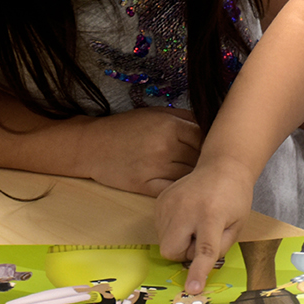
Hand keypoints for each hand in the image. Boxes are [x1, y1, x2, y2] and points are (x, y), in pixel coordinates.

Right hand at [81, 107, 202, 195]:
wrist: (91, 145)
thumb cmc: (125, 127)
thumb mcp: (155, 113)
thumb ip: (183, 117)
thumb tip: (209, 124)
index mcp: (170, 125)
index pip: (204, 137)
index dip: (209, 143)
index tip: (211, 148)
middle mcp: (166, 146)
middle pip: (199, 157)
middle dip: (204, 161)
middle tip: (209, 165)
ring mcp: (155, 167)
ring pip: (188, 176)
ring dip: (194, 178)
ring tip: (198, 179)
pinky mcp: (144, 185)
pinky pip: (171, 190)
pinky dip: (178, 190)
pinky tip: (181, 189)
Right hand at [155, 162, 254, 293]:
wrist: (222, 167)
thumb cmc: (234, 199)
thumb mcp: (237, 226)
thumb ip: (219, 247)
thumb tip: (198, 266)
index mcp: (211, 215)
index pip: (204, 248)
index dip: (198, 271)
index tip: (192, 288)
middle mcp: (186, 208)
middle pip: (172, 250)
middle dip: (184, 252)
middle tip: (201, 237)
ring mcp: (170, 203)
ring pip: (165, 242)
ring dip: (180, 240)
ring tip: (196, 222)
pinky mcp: (160, 200)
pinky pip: (160, 229)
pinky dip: (173, 229)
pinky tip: (186, 215)